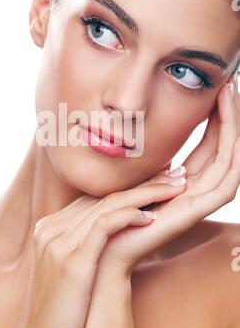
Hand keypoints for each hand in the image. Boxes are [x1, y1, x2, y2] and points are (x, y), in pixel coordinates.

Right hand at [5, 179, 183, 327]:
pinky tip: (150, 216)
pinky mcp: (71, 260)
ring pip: (106, 206)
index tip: (155, 181)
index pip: (92, 198)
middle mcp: (50, 229)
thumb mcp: (69, 268)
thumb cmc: (63, 308)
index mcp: (48, 228)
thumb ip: (82, 244)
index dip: (126, 188)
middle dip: (141, 185)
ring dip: (143, 195)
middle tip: (171, 176)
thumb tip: (111, 230)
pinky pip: (103, 226)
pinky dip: (128, 217)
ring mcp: (58, 242)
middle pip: (101, 197)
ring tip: (171, 191)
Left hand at [93, 76, 239, 277]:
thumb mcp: (131, 175)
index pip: (209, 145)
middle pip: (224, 149)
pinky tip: (229, 126)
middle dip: (230, 116)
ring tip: (230, 94)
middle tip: (232, 83)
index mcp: (181, 182)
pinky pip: (225, 183)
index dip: (216, 117)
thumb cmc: (108, 209)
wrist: (100, 244)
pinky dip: (231, 153)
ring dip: (233, 127)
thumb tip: (152, 136)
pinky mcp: (194, 212)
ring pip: (230, 161)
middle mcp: (194, 191)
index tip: (217, 88)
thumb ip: (150, 160)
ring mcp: (197, 202)